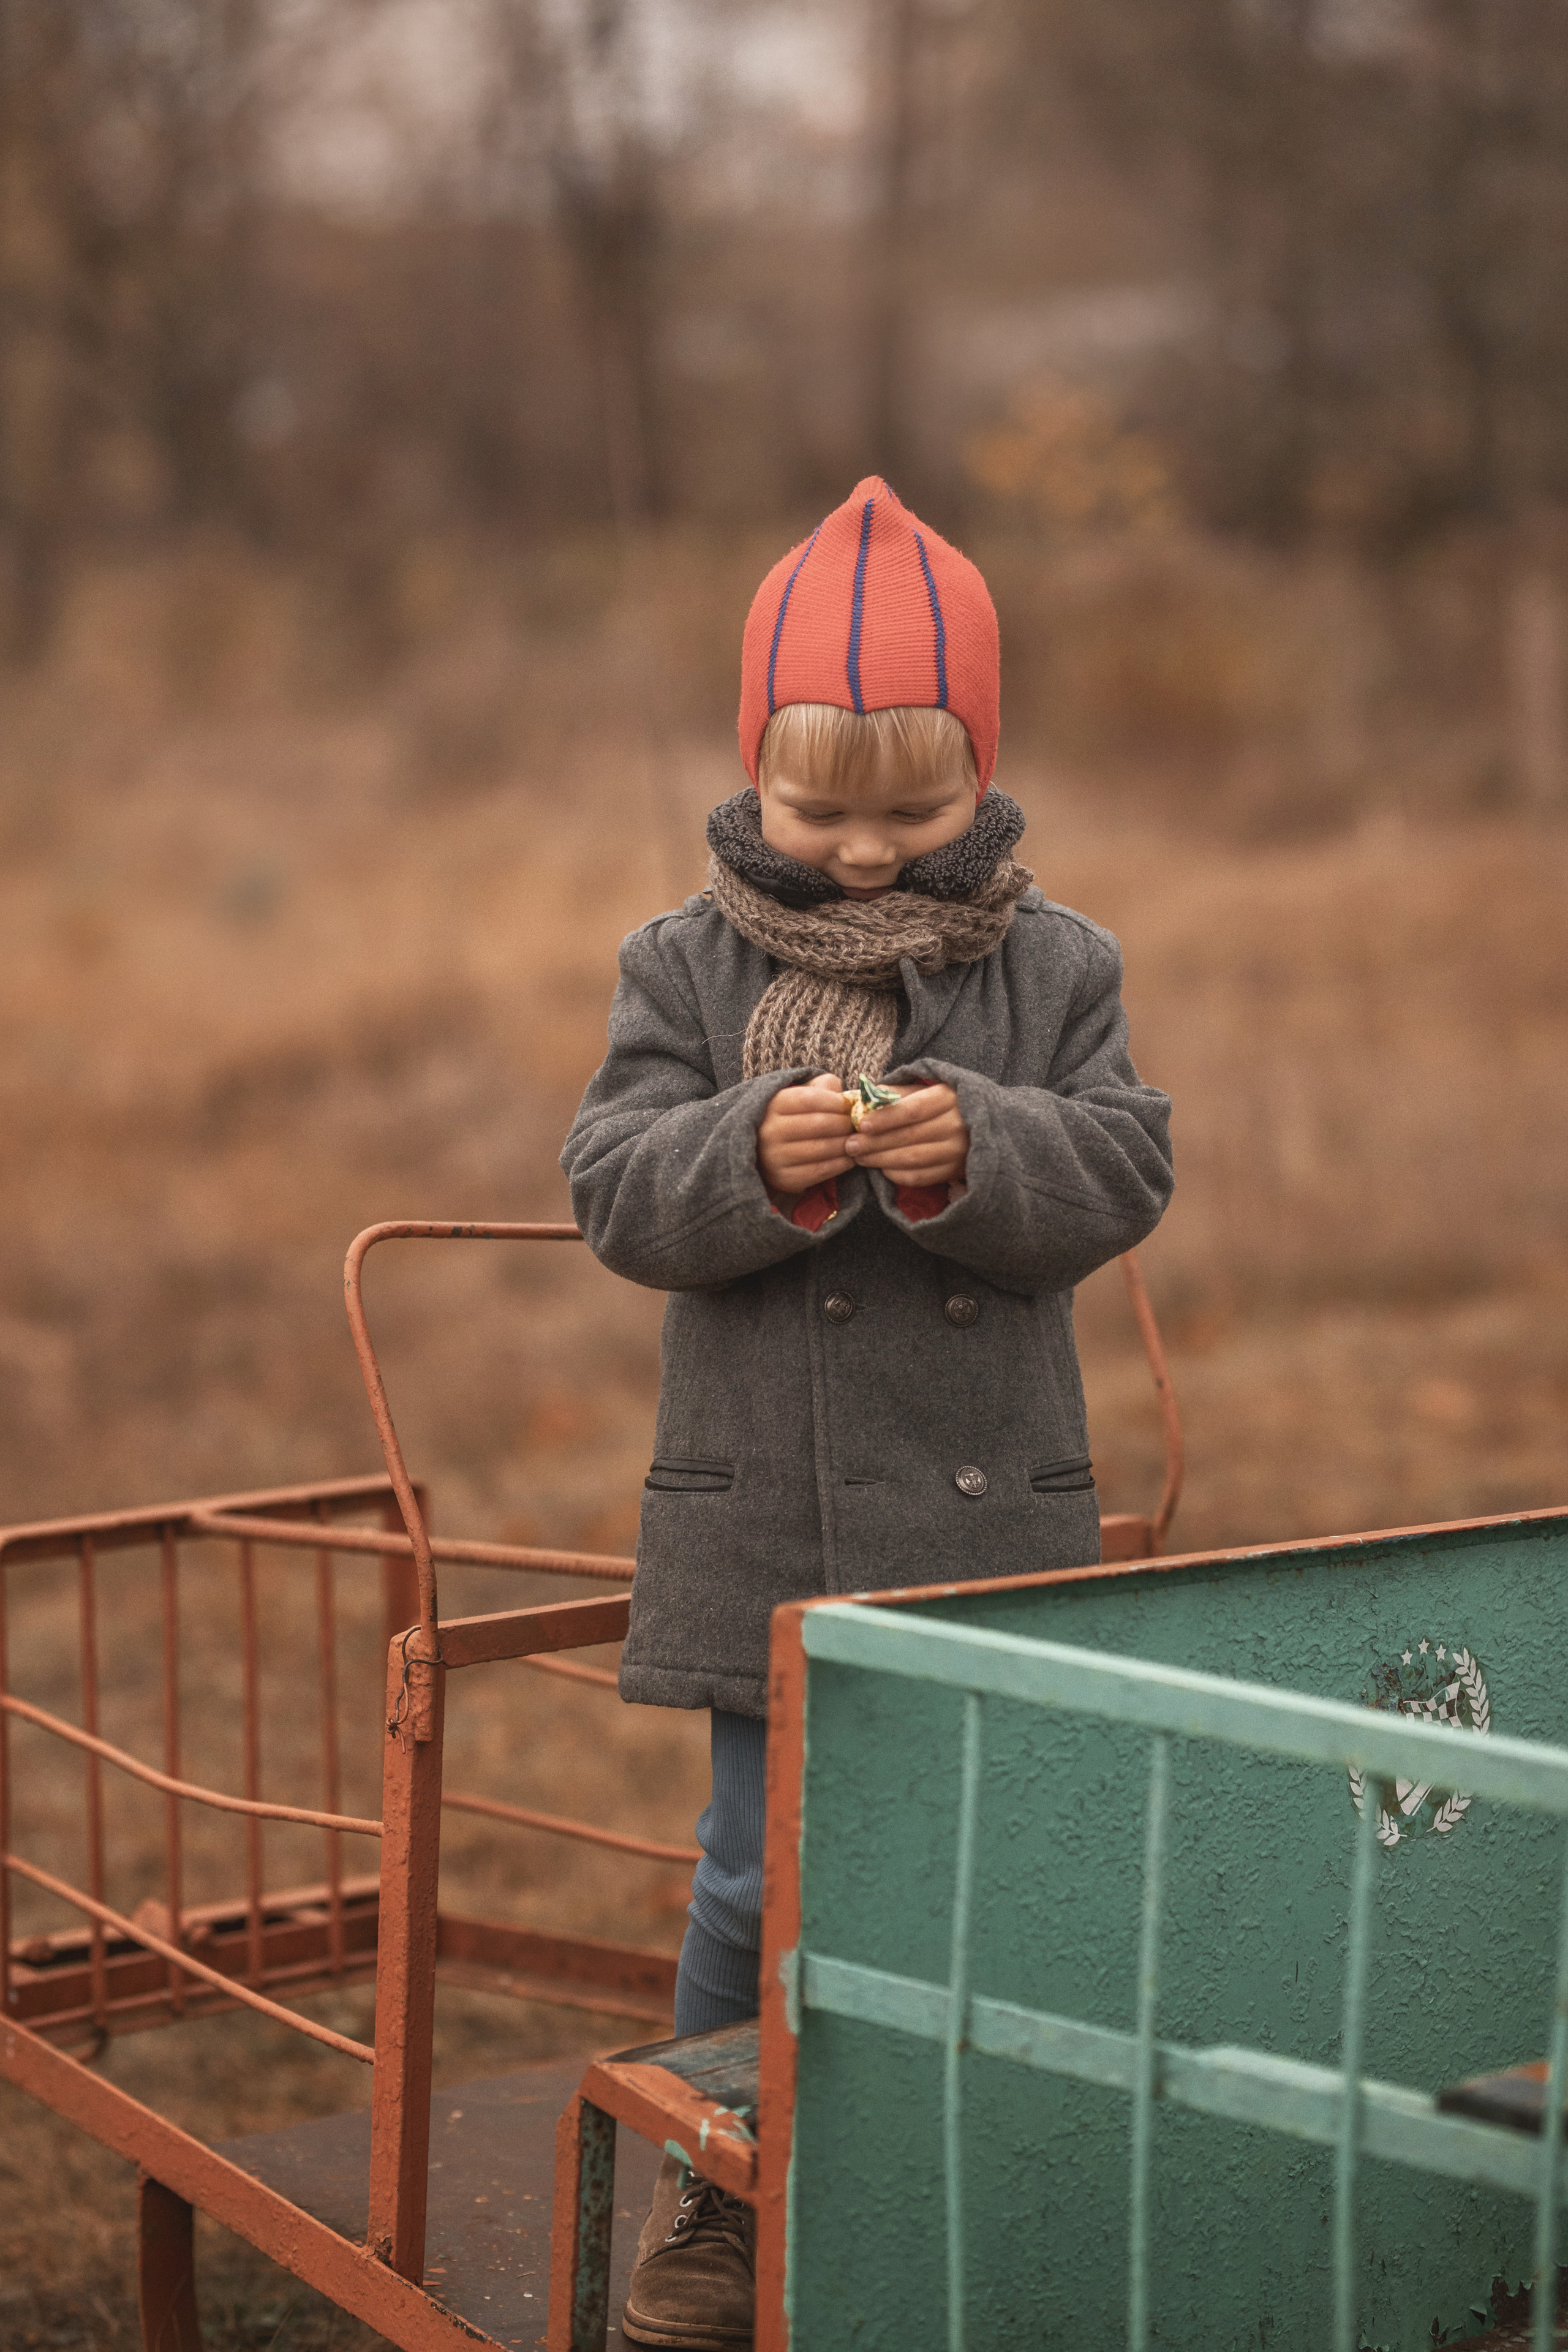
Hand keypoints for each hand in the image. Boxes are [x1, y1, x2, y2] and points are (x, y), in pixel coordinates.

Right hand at [756, 1072, 852, 1197]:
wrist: (770, 1151)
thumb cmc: (796, 1117)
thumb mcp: (803, 1094)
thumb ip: (825, 1087)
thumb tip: (850, 1096)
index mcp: (773, 1105)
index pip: (810, 1099)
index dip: (835, 1102)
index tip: (851, 1105)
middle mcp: (770, 1130)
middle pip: (819, 1124)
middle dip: (845, 1124)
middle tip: (860, 1125)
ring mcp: (775, 1156)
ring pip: (822, 1148)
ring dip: (847, 1144)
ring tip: (858, 1140)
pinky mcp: (784, 1178)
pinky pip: (821, 1170)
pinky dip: (841, 1163)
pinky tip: (850, 1157)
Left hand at [846, 1082, 968, 1187]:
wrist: (980, 1127)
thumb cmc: (942, 1105)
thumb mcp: (925, 1090)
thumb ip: (897, 1093)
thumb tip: (867, 1095)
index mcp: (948, 1098)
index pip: (913, 1110)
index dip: (886, 1118)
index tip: (862, 1124)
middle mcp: (956, 1125)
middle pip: (910, 1136)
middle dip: (876, 1142)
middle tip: (850, 1145)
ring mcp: (957, 1151)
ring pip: (913, 1159)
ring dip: (881, 1160)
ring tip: (859, 1157)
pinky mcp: (953, 1170)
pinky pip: (920, 1176)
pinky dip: (896, 1174)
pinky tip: (880, 1168)